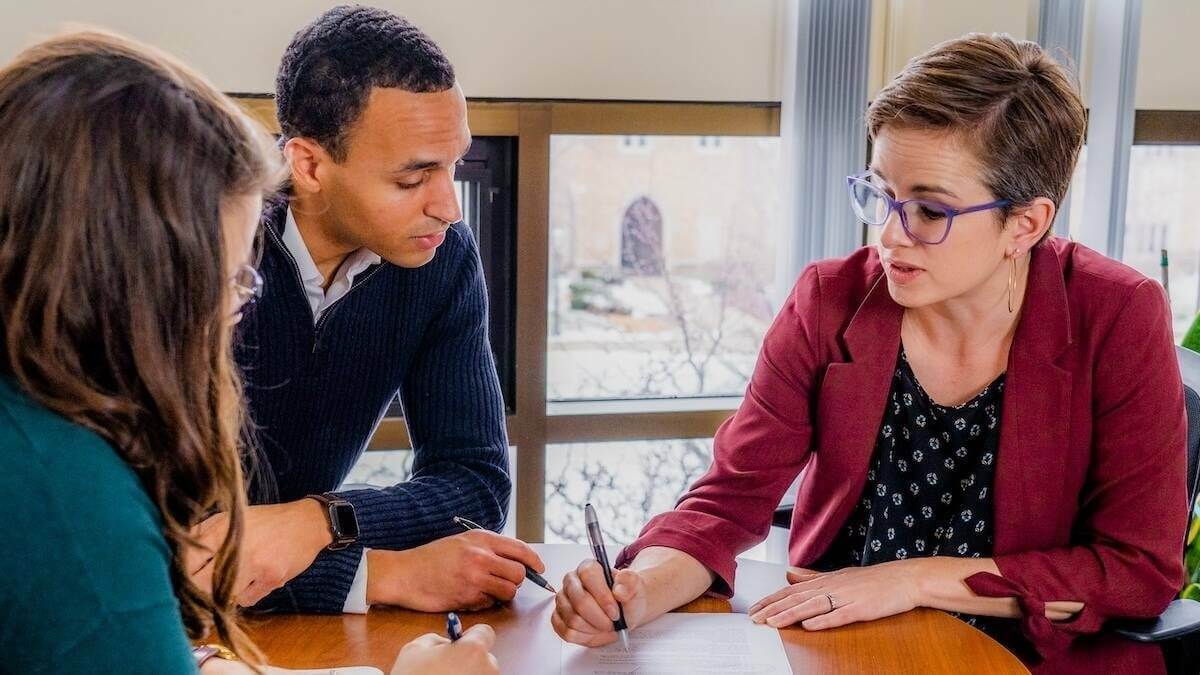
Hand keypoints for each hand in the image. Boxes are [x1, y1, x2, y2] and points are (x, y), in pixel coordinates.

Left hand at [187, 499, 331, 606]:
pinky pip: (246, 600)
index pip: (187, 560)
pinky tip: (256, 579)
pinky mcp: (271, 578)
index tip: (179, 585)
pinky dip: (246, 595)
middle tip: (197, 597)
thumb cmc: (266, 521)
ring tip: (234, 581)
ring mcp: (254, 563)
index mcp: (221, 527)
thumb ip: (204, 533)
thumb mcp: (233, 518)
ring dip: (223, 595)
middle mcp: (236, 545)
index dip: (179, 577)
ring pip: (222, 596)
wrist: (307, 522)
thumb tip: (175, 554)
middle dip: (196, 594)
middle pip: (200, 584)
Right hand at [367, 530, 544, 610]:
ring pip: (509, 591)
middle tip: (505, 583)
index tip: (539, 569)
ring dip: (502, 594)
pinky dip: (485, 603)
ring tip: (487, 590)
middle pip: (519, 573)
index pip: (520, 548)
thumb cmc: (431, 558)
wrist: (405, 573)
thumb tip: (515, 561)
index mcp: (481, 538)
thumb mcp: (461, 542)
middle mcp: (481, 555)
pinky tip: (469, 596)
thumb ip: (487, 548)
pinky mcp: (468, 596)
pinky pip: (490, 603)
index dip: (534, 561)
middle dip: (516, 581)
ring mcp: (475, 577)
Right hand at [390, 624, 498, 674]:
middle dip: (468, 660)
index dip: (470, 636)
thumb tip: (444, 643)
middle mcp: (487, 670)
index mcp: (473, 651)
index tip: (459, 643)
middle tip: (446, 668)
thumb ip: (435, 639)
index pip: (485, 632)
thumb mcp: (414, 650)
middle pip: (484, 657)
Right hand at [551, 560, 646, 646]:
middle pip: (579, 601)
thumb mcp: (636, 586)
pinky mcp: (559, 617)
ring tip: (606, 627)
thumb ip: (630, 582)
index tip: (615, 612)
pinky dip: (584, 637)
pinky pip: (567, 632)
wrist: (625, 610)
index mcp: (588, 567)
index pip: (588, 576)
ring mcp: (563, 600)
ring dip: (593, 629)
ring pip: (573, 620)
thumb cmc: (627, 596)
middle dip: (599, 618)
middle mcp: (571, 581)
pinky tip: (595, 632)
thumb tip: (618, 590)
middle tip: (612, 624)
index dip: (602, 597)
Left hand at [748, 562, 920, 629]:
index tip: (754, 609)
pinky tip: (809, 625)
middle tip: (754, 618)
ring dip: (791, 615)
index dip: (771, 600)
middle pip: (797, 598)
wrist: (905, 579)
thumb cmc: (874, 580)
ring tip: (772, 623)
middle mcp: (832, 586)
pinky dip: (823, 620)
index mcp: (826, 580)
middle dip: (773, 609)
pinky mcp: (861, 609)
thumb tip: (790, 573)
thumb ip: (813, 576)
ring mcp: (847, 597)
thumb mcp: (840, 575)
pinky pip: (839, 615)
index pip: (792, 590)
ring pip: (813, 606)